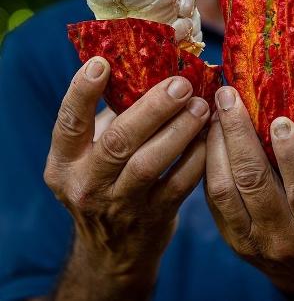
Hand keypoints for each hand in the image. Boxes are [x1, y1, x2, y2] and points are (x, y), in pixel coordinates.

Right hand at [45, 57, 209, 289]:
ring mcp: (120, 204)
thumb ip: (112, 120)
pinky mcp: (153, 217)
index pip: (68, 123)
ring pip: (150, 162)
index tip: (103, 62)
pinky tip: (209, 135)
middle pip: (119, 141)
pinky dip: (197, 155)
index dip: (82, 91)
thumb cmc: (106, 184)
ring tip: (200, 106)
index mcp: (65, 162)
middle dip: (153, 108)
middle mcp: (86, 185)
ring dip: (180, 130)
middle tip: (181, 84)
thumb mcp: (93, 155)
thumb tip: (147, 71)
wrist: (112, 251)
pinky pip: (180, 182)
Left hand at [205, 87, 293, 297]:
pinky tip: (211, 135)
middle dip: (239, 135)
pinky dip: (208, 162)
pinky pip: (210, 196)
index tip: (280, 119)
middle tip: (229, 97)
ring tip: (216, 112)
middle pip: (253, 183)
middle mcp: (280, 237)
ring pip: (223, 188)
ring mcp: (249, 238)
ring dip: (217, 145)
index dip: (292, 156)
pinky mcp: (228, 234)